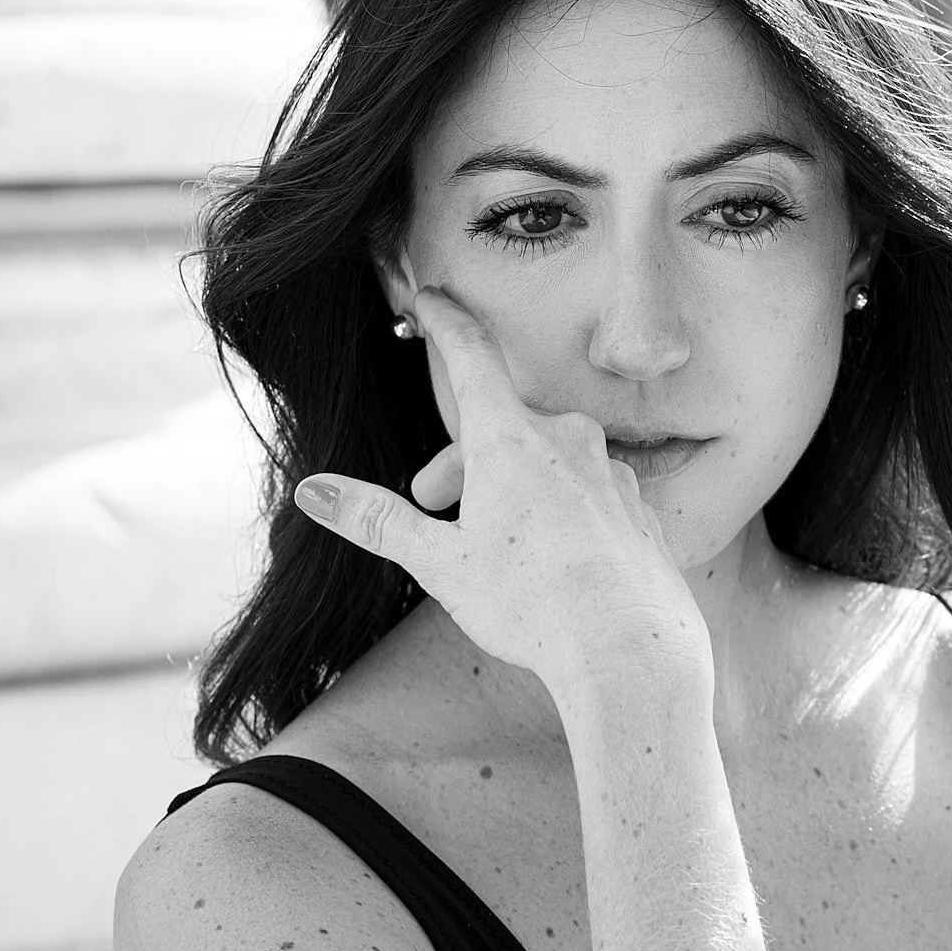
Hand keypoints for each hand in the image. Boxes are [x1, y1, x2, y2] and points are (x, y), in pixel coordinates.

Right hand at [291, 287, 707, 692]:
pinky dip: (557, 511)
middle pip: (501, 426)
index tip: (430, 298)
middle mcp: (567, 441)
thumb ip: (376, 520)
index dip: (444, 323)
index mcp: (511, 439)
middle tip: (434, 505)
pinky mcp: (638, 508)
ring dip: (509, 487)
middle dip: (461, 461)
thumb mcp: (439, 563)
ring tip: (491, 544)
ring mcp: (611, 473)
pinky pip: (586, 492)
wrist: (629, 653)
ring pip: (545, 461)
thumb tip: (313, 490)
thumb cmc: (530, 605)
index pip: (470, 356)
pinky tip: (551, 562)